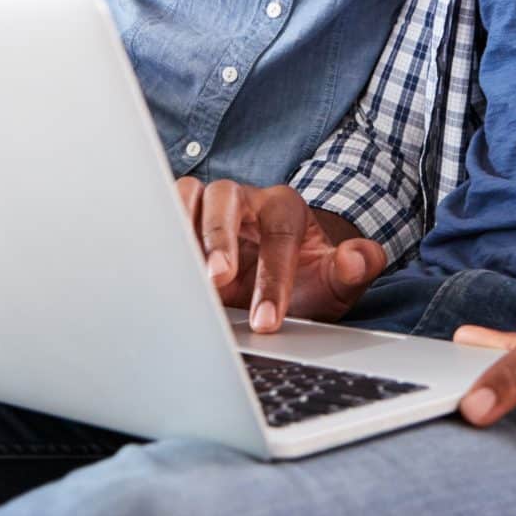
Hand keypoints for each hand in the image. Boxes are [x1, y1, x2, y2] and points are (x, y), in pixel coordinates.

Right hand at [174, 178, 385, 332]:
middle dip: (220, 238)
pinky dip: (158, 232)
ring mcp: (209, 206)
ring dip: (181, 228)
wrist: (280, 280)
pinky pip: (163, 210)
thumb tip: (359, 257)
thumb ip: (354, 269)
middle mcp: (245, 199)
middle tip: (216, 281)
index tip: (267, 320)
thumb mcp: (334, 281)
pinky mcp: (181, 219)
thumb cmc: (304, 280)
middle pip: (226, 197)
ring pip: (189, 195)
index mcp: (285, 207)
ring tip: (181, 270)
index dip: (273, 279)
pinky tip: (156, 266)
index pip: (279, 235)